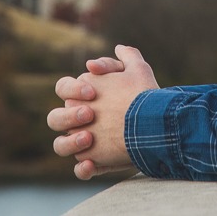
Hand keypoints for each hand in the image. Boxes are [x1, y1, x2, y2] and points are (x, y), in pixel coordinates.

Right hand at [46, 45, 158, 178]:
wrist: (161, 127)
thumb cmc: (146, 98)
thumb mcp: (140, 75)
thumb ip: (128, 58)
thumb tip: (117, 48)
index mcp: (83, 97)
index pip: (62, 88)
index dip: (71, 89)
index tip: (93, 93)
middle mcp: (79, 120)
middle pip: (55, 118)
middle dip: (68, 116)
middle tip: (90, 115)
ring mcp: (85, 142)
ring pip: (60, 145)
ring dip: (70, 142)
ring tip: (89, 137)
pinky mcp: (97, 163)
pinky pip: (81, 169)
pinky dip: (83, 169)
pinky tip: (92, 164)